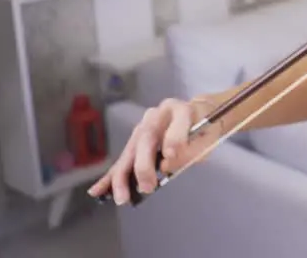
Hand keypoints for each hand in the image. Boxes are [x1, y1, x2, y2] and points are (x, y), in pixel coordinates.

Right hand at [86, 97, 218, 203]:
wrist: (197, 117)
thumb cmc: (205, 129)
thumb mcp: (208, 139)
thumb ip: (192, 151)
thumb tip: (165, 166)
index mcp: (181, 109)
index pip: (178, 120)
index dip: (174, 138)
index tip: (171, 156)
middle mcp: (158, 114)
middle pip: (147, 137)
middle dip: (144, 165)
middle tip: (147, 187)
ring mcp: (143, 126)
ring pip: (130, 150)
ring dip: (123, 176)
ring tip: (121, 197)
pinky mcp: (135, 140)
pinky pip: (123, 159)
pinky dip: (111, 176)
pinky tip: (97, 190)